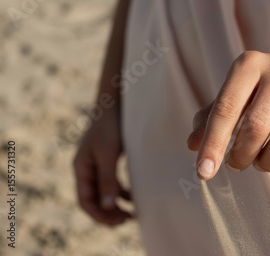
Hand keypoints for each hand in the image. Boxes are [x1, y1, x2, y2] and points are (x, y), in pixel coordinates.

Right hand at [73, 108, 131, 225]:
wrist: (114, 103)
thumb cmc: (109, 127)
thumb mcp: (109, 154)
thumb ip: (107, 180)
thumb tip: (107, 206)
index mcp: (81, 168)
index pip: (85, 200)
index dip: (99, 215)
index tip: (117, 222)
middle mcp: (86, 169)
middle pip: (93, 199)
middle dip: (108, 213)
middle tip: (127, 220)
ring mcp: (96, 165)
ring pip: (103, 193)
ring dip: (115, 205)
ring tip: (130, 214)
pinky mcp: (108, 160)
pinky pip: (111, 183)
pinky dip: (120, 192)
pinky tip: (132, 198)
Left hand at [187, 50, 269, 179]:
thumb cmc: (256, 92)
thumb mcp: (230, 95)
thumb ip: (209, 118)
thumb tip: (192, 144)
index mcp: (249, 65)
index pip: (225, 109)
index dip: (213, 145)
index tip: (204, 172)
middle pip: (257, 127)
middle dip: (241, 156)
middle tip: (237, 163)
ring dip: (269, 162)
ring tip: (261, 161)